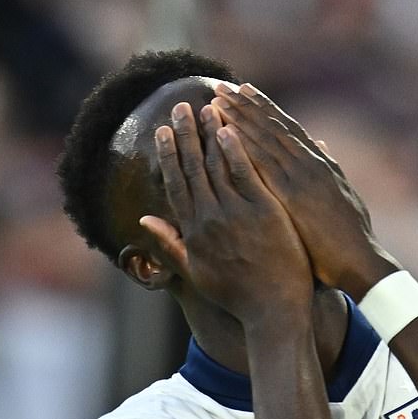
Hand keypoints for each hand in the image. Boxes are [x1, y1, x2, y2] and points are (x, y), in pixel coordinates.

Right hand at [140, 100, 313, 324]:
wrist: (273, 311)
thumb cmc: (237, 296)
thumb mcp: (196, 274)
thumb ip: (171, 244)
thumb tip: (144, 221)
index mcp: (194, 231)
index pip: (176, 183)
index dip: (168, 155)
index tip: (163, 131)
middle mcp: (210, 218)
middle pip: (193, 167)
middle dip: (185, 134)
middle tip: (181, 106)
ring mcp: (237, 213)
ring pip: (218, 165)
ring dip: (210, 133)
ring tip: (207, 107)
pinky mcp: (264, 211)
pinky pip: (246, 173)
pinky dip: (236, 149)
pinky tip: (230, 128)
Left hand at [213, 84, 392, 292]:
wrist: (362, 263)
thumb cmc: (351, 242)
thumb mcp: (344, 199)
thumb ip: (331, 171)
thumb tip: (323, 147)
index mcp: (323, 166)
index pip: (289, 130)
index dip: (266, 109)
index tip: (246, 92)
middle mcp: (312, 164)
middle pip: (273, 126)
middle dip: (247, 105)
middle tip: (222, 85)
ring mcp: (302, 178)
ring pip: (265, 137)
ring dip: (240, 116)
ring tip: (217, 98)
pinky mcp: (292, 195)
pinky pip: (262, 163)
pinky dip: (243, 143)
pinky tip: (224, 130)